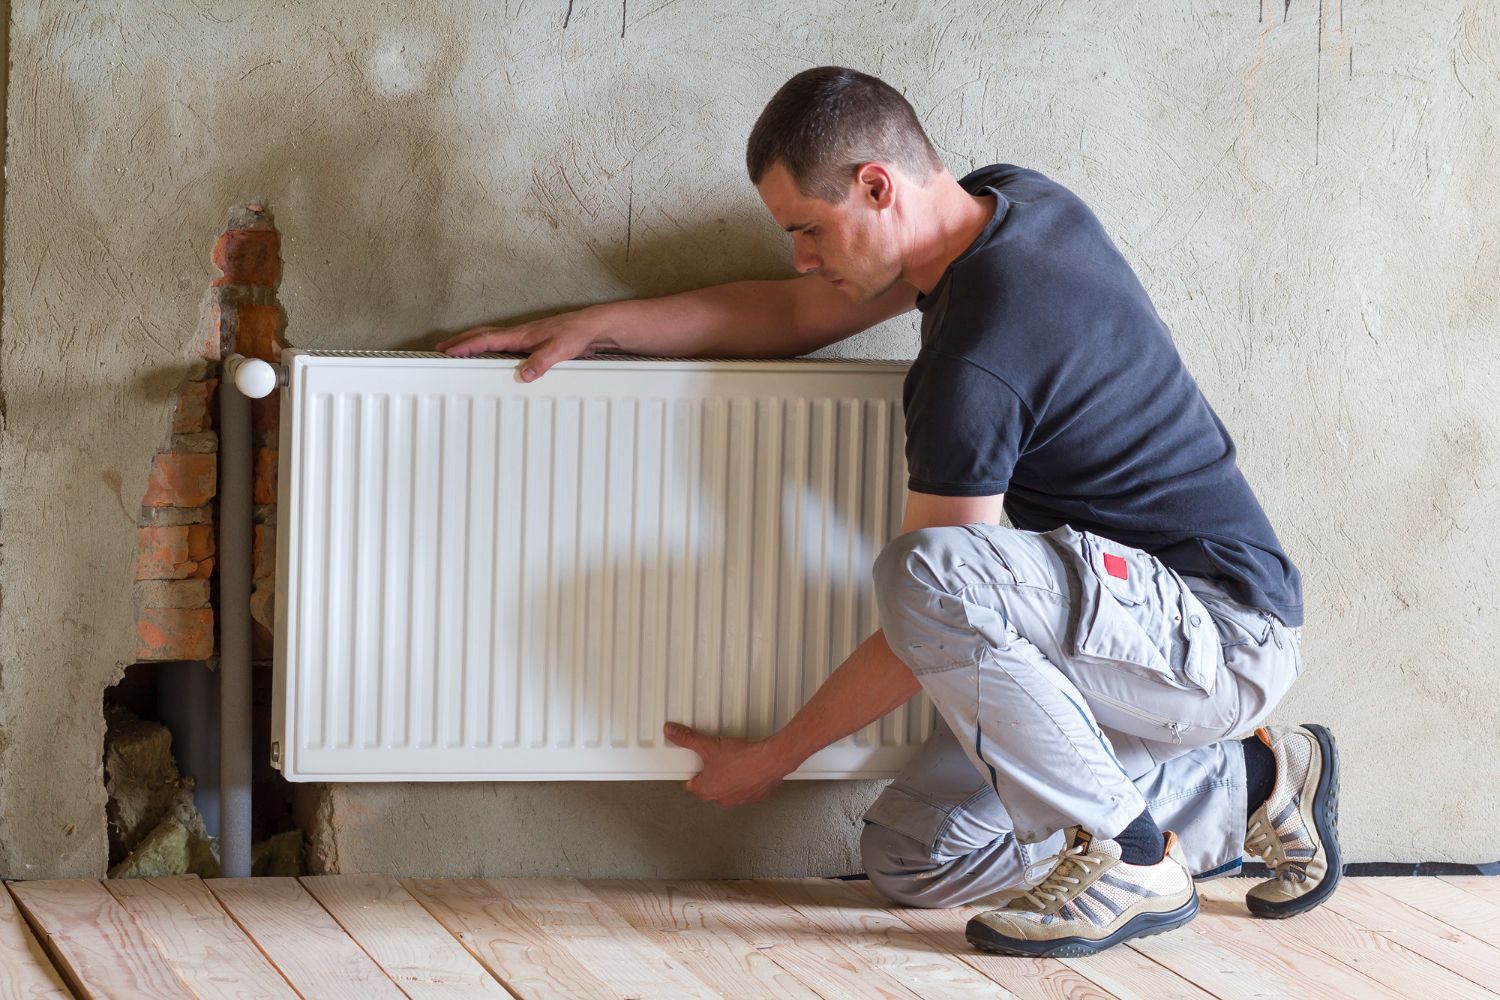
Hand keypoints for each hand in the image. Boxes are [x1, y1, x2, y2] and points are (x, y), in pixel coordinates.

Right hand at [436, 306, 610, 381]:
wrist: (592, 326)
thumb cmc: (577, 333)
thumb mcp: (560, 350)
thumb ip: (542, 362)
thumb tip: (524, 374)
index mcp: (520, 335)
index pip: (485, 340)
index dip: (465, 346)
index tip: (446, 351)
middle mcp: (519, 334)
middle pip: (482, 335)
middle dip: (460, 341)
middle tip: (441, 348)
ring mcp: (524, 337)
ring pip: (490, 338)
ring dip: (472, 342)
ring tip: (457, 350)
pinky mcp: (531, 342)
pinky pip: (502, 343)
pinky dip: (487, 346)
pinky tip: (488, 354)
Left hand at [664, 722, 795, 806]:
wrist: (770, 761)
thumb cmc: (743, 760)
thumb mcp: (709, 745)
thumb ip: (688, 738)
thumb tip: (673, 733)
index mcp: (707, 790)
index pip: (690, 784)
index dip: (692, 771)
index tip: (694, 763)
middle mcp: (722, 798)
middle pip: (709, 785)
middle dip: (711, 772)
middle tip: (715, 757)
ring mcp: (739, 798)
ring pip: (728, 787)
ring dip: (728, 776)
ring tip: (732, 760)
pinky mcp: (755, 795)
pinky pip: (745, 788)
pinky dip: (745, 779)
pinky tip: (747, 766)